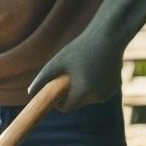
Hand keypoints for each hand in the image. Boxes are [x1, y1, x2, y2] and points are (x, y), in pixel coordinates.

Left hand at [29, 0, 145, 112]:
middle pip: (77, 104)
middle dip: (70, 95)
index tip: (56, 90)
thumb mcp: (58, 62)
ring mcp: (108, 93)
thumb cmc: (80, 48)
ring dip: (81, 90)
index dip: (58, 102)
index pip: (66, 108)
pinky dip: (92, 86)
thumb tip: (30, 93)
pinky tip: (93, 70)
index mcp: (83, 90)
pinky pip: (97, 93)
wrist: (109, 37)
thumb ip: (43, 78)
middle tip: (68, 76)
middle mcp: (98, 95)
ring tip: (81, 70)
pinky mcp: (115, 88)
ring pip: (87, 99)